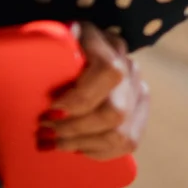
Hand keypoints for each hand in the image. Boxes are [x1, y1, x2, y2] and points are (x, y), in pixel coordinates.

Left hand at [40, 22, 148, 160]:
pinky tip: (77, 146)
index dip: (82, 97)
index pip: (110, 72)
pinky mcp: (139, 113)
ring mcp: (138, 91)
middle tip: (48, 129)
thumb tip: (69, 36)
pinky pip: (127, 142)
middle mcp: (130, 67)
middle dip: (76, 128)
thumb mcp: (55, 43)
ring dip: (84, 143)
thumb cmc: (58, 52)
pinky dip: (98, 151)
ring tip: (57, 142)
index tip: (52, 107)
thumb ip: (57, 43)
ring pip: (122, 132)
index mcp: (109, 45)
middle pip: (116, 111)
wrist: (76, 58)